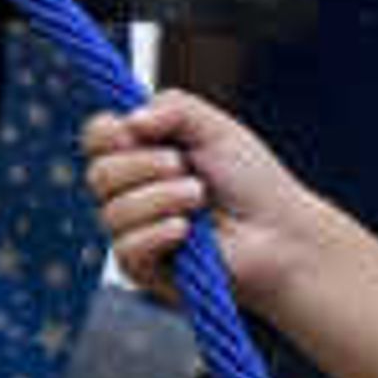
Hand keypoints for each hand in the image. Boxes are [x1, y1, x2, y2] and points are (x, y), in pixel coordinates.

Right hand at [83, 88, 283, 305]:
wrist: (281, 233)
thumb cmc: (252, 182)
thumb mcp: (215, 128)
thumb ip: (172, 107)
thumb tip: (129, 121)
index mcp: (142, 153)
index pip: (96, 137)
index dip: (109, 133)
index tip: (142, 132)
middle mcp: (131, 191)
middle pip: (98, 174)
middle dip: (144, 166)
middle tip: (186, 168)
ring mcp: (134, 231)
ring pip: (112, 212)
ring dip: (162, 198)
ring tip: (200, 198)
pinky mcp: (144, 269)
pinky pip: (125, 249)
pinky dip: (157, 233)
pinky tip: (187, 231)